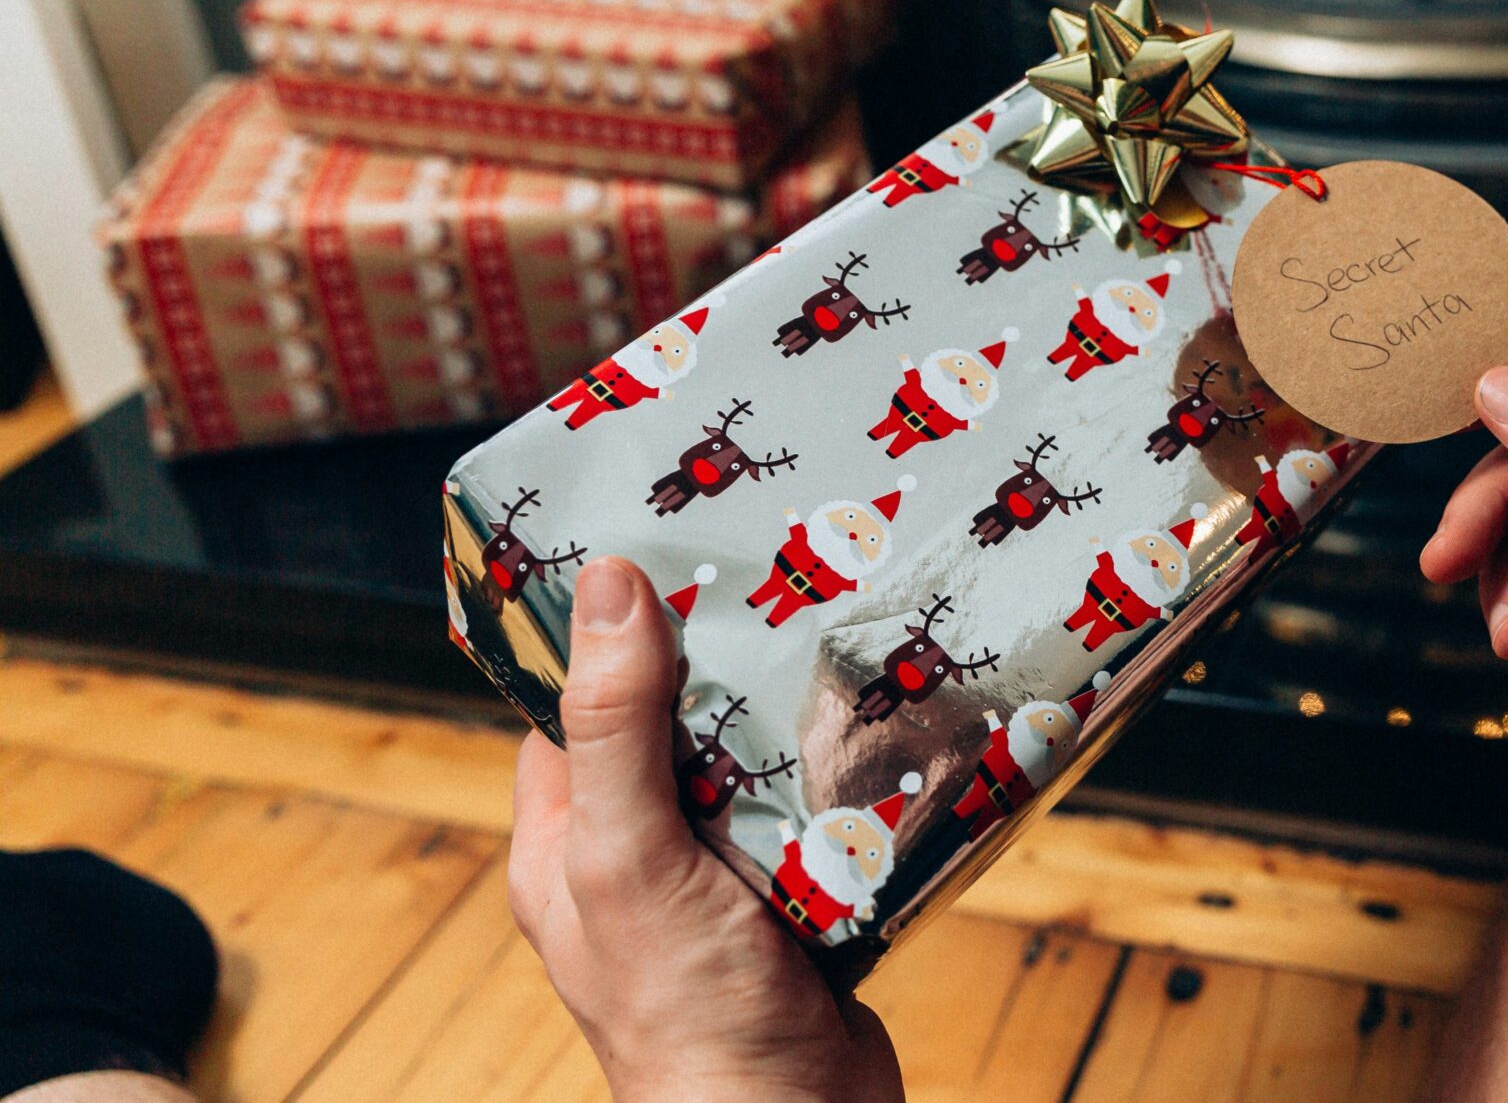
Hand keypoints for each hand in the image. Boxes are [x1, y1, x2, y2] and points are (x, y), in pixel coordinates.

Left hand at [510, 558, 902, 1102]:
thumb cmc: (686, 1013)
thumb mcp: (630, 853)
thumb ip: (615, 727)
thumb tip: (605, 587)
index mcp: (566, 845)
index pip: (572, 708)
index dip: (605, 635)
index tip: (659, 554)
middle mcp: (638, 859)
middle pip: (673, 727)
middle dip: (719, 664)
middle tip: (773, 580)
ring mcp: (719, 885)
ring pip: (754, 767)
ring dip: (793, 718)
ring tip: (835, 639)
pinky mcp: (798, 904)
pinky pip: (819, 815)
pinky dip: (847, 777)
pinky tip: (880, 734)